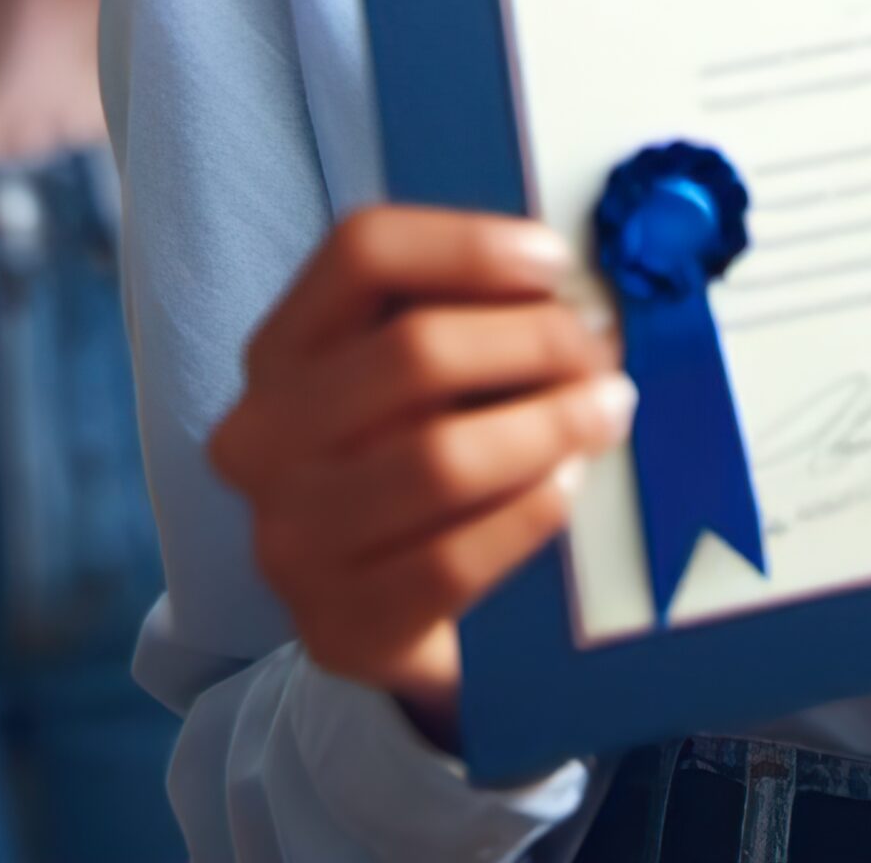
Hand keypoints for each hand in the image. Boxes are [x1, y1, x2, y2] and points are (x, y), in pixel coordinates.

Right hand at [208, 207, 634, 737]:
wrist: (390, 614)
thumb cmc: (421, 453)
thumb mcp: (424, 372)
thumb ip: (475, 315)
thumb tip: (577, 293)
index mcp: (283, 348)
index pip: (361, 253)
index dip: (469, 244)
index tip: (555, 262)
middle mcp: (263, 437)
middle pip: (413, 350)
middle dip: (534, 340)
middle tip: (601, 351)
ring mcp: (289, 538)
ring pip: (437, 458)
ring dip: (547, 425)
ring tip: (607, 412)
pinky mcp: (338, 626)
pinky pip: (451, 561)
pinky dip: (526, 516)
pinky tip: (568, 487)